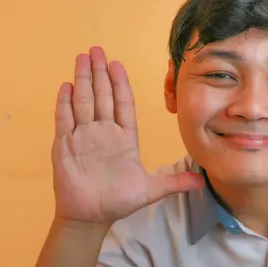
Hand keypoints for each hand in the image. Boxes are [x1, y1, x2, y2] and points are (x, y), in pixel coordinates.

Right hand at [51, 47, 203, 224]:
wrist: (91, 217)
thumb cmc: (119, 201)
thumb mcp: (151, 189)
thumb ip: (175, 182)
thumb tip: (203, 180)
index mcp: (125, 138)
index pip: (123, 104)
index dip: (120, 84)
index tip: (117, 64)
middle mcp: (104, 132)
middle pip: (102, 96)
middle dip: (99, 73)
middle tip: (97, 49)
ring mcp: (83, 137)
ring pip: (84, 102)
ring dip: (82, 80)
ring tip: (82, 58)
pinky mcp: (65, 146)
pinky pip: (65, 120)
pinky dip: (65, 104)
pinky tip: (67, 86)